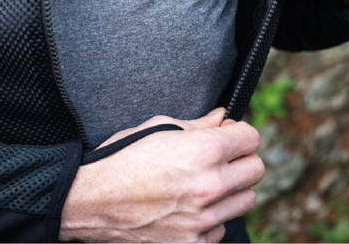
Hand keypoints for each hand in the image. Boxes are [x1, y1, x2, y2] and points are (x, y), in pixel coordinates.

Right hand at [59, 108, 263, 242]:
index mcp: (202, 151)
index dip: (238, 132)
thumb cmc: (121, 158)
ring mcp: (204, 219)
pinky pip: (223, 227)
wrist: (92, 200)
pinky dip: (213, 216)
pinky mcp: (194, 243)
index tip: (228, 134)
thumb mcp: (157, 128)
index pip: (251, 138)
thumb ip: (198, 124)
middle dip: (241, 158)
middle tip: (220, 156)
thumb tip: (222, 118)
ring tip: (204, 181)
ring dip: (231, 188)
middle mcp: (210, 186)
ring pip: (246, 200)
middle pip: (256, 169)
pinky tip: (190, 205)